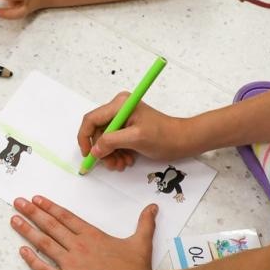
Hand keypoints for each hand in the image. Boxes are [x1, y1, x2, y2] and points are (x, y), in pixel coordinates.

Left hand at [12, 196, 154, 269]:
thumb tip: (153, 207)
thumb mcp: (142, 242)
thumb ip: (145, 223)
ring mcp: (71, 264)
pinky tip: (21, 251)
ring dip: (27, 231)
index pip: (66, 217)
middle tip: (17, 202)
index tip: (36, 199)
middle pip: (51, 225)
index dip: (49, 207)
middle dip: (32, 212)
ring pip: (44, 243)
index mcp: (93, 236)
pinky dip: (32, 260)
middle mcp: (78, 246)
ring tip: (13, 220)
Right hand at [78, 93, 201, 168]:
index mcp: (119, 105)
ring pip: (105, 139)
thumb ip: (112, 142)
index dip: (85, 138)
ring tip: (121, 164)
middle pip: (97, 131)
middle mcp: (119, 108)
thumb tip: (95, 150)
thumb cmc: (165, 136)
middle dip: (102, 150)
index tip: (88, 155)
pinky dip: (117, 153)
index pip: (91, 120)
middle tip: (111, 164)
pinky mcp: (128, 127)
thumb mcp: (136, 138)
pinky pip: (114, 142)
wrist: (183, 140)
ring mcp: (123, 118)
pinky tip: (127, 159)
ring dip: (110, 154)